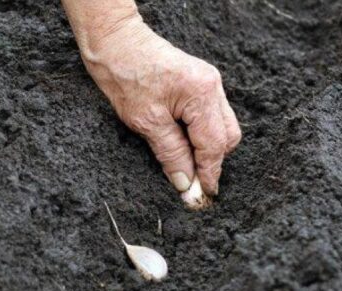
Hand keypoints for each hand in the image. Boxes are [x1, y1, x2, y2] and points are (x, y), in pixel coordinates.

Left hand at [82, 16, 240, 196]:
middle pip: (227, 136)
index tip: (203, 196)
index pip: (215, 144)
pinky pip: (209, 116)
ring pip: (221, 127)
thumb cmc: (125, 76)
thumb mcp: (146, 121)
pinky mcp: (199, 83)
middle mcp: (212, 86)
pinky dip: (200, 134)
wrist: (115, 43)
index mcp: (202, 94)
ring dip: (207, 149)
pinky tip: (183, 145)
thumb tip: (185, 182)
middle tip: (192, 184)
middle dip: (212, 161)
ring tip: (185, 165)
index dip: (209, 173)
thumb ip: (171, 153)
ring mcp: (208, 83)